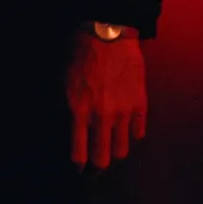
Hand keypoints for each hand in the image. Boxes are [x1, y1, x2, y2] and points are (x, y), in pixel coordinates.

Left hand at [66, 33, 147, 169]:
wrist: (107, 34)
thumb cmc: (79, 54)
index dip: (78, 165)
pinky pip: (138, 131)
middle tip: (95, 169)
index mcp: (79, 110)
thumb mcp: (62, 82)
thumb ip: (66, 108)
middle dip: (97, 168)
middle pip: (103, 158)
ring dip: (115, 152)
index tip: (78, 168)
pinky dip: (132, 134)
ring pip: (123, 150)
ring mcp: (123, 112)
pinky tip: (126, 129)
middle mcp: (102, 116)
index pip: (78, 152)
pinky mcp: (140, 104)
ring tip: (111, 149)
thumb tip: (69, 130)